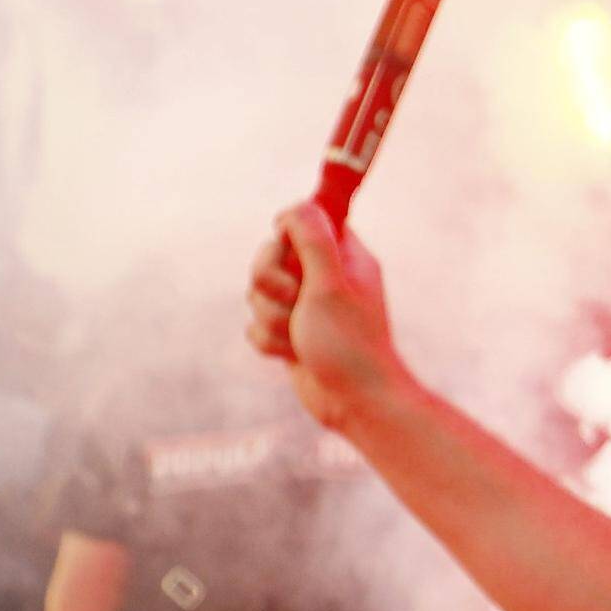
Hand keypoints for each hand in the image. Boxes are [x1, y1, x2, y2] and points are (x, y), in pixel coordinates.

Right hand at [247, 204, 406, 434]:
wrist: (355, 403)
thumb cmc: (349, 343)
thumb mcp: (329, 284)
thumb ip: (314, 240)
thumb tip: (296, 207)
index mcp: (344, 256)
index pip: (304, 221)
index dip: (288, 234)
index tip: (288, 252)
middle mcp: (324, 277)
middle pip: (269, 256)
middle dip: (271, 284)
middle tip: (295, 301)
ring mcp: (305, 306)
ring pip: (257, 294)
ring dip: (271, 318)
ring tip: (299, 336)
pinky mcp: (289, 333)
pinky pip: (256, 326)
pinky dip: (269, 341)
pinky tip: (293, 355)